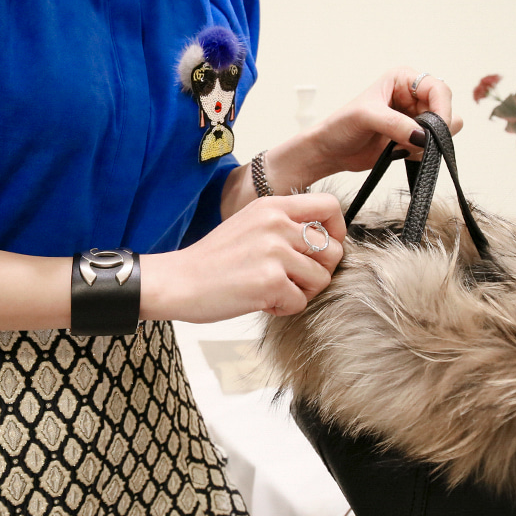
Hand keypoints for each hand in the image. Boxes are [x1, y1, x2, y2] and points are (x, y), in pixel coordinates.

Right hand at [141, 193, 345, 322]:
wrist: (179, 280)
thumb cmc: (213, 259)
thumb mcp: (249, 224)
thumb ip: (284, 225)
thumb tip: (324, 240)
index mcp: (272, 206)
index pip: (330, 206)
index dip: (337, 230)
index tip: (324, 248)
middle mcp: (277, 224)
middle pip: (334, 249)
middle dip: (320, 271)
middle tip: (293, 279)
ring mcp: (275, 251)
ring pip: (321, 279)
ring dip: (301, 292)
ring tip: (272, 289)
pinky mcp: (271, 281)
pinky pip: (301, 302)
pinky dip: (283, 308)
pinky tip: (260, 300)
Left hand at [280, 68, 462, 183]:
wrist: (330, 151)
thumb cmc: (341, 126)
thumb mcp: (365, 117)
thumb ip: (395, 124)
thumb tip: (422, 136)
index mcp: (403, 80)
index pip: (439, 89)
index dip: (442, 109)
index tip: (436, 129)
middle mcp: (413, 97)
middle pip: (445, 111)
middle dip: (433, 129)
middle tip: (412, 140)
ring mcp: (415, 118)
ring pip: (443, 131)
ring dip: (425, 143)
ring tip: (398, 145)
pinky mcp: (414, 138)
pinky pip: (433, 148)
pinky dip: (420, 153)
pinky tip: (397, 152)